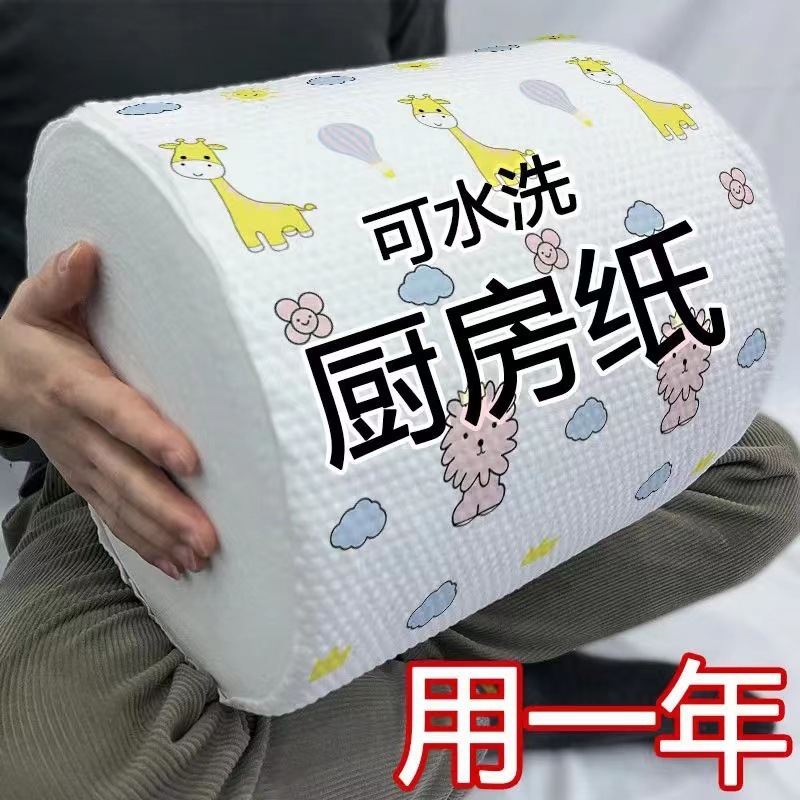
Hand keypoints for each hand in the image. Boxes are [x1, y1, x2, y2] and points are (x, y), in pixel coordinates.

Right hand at [0, 242, 217, 577]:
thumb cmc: (31, 337)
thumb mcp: (36, 303)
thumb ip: (60, 281)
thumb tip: (86, 251)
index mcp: (72, 385)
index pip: (116, 413)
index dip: (150, 436)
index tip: (190, 459)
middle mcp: (78, 433)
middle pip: (125, 475)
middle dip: (165, 509)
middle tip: (207, 537)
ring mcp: (82, 463)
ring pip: (122, 506)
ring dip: (161, 536)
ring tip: (201, 560)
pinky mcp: (87, 479)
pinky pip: (113, 518)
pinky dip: (144, 544)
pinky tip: (178, 567)